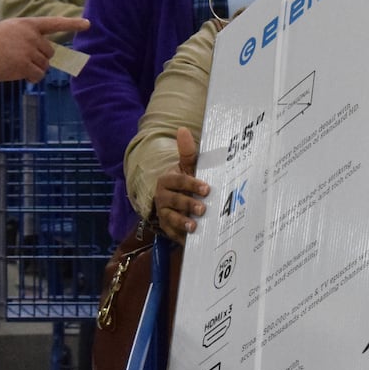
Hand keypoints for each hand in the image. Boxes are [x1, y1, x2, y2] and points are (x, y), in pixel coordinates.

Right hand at [0, 16, 89, 81]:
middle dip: (41, 58)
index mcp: (29, 24)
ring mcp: (29, 51)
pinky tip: (21, 74)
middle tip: (24, 59)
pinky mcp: (25, 65)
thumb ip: (29, 35)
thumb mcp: (12, 29)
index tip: (88, 24)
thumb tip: (45, 53)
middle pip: (50, 51)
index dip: (72, 23)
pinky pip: (38, 75)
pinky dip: (32, 77)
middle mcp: (32, 36)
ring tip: (18, 65)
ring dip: (35, 68)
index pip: (54, 23)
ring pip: (45, 65)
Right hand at [153, 127, 207, 243]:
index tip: (206, 188)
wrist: (174, 200)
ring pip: (171, 218)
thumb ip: (187, 152)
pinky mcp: (167, 228)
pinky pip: (172, 234)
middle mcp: (162, 197)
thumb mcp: (187, 167)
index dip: (191, 184)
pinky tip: (191, 239)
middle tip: (203, 208)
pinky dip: (181, 237)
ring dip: (182, 222)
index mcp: (167, 180)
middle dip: (188, 204)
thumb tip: (183, 130)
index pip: (177, 181)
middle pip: (174, 201)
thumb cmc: (185, 181)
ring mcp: (164, 213)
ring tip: (194, 226)